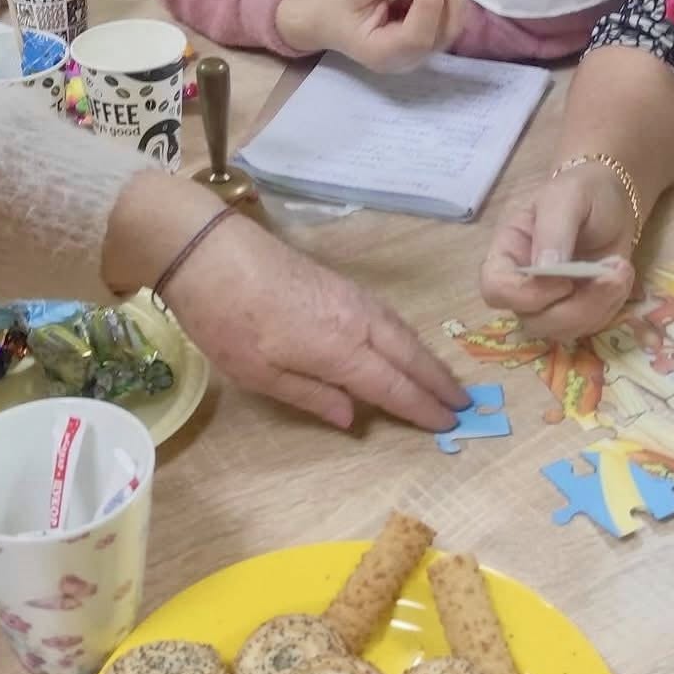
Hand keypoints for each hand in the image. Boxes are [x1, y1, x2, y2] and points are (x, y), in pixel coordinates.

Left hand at [162, 212, 468, 431]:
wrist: (208, 250)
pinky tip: (406, 345)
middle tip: (465, 403)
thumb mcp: (259, 375)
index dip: (421, 407)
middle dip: (438, 381)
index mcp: (339, 349)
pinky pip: (389, 316)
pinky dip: (408, 336)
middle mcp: (357, 321)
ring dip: (427, 357)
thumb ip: (312, 396)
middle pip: (410, 355)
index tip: (449, 423)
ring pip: (403, 331)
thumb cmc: (226, 320)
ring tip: (444, 380)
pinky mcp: (341, 283)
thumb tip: (355, 417)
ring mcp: (351, 297)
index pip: (393, 385)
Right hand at [275, 0, 465, 72]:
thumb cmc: (333, 7)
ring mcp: (422, 48)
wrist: (327, 19)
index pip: (418, 36)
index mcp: (383, 54)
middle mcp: (410, 58)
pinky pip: (446, 9)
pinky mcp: (428, 32)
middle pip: (446, 28)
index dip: (430, 1)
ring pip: (452, 17)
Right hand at [479, 161, 636, 339]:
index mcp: (507, 253)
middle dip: (576, 307)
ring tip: (620, 269)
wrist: (613, 201)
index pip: (495, 290)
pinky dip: (611, 306)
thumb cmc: (582, 192)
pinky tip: (621, 275)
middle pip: (532, 321)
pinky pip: (590, 327)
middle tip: (611, 274)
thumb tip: (545, 270)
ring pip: (563, 331)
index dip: (526, 295)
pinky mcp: (577, 310)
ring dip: (599, 307)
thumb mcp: (566, 197)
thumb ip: (553, 230)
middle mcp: (522, 284)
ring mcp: (550, 302)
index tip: (564, 280)